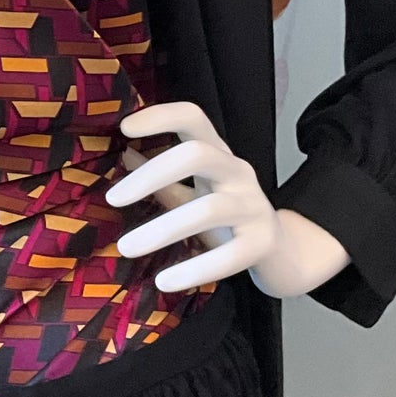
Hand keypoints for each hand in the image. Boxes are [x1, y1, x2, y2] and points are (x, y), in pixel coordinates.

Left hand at [103, 101, 349, 299]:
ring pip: (208, 209)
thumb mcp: (196, 194)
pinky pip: (229, 257)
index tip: (124, 128)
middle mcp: (238, 173)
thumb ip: (165, 181)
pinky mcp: (262, 244)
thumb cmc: (229, 221)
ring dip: (162, 229)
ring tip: (126, 247)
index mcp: (218, 156)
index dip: (161, 116)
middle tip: (113, 199)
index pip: (194, 118)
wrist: (282, 255)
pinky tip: (165, 281)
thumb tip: (126, 156)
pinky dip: (194, 269)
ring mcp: (254, 207)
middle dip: (151, 174)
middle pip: (196, 154)